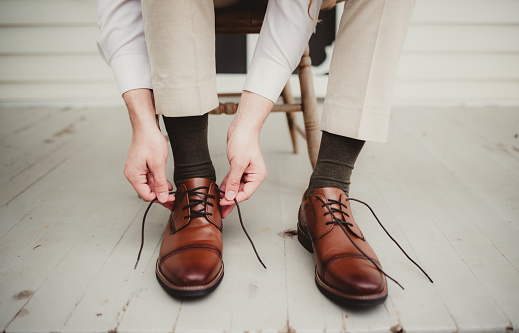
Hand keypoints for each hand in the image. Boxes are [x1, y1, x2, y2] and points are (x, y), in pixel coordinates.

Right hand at [124, 125, 174, 209]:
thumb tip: (162, 197)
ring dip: (160, 188)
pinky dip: (158, 181)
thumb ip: (160, 183)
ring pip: (149, 185)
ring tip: (172, 192)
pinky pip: (149, 178)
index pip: (146, 195)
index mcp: (134, 175)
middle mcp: (133, 174)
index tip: (171, 199)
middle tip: (173, 198)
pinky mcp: (141, 166)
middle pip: (147, 191)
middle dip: (161, 195)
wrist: (146, 127)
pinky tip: (167, 184)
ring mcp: (136, 170)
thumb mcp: (158, 164)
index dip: (159, 199)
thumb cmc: (149, 141)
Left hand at [219, 91, 272, 217]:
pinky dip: (226, 185)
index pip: (246, 193)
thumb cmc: (244, 142)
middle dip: (230, 200)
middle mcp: (253, 175)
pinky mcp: (238, 168)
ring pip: (236, 187)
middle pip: (241, 192)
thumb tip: (231, 196)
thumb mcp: (238, 163)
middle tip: (221, 211)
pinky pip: (232, 180)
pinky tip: (219, 191)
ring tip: (218, 203)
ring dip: (227, 194)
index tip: (224, 203)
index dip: (234, 200)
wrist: (242, 127)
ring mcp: (245, 172)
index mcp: (257, 176)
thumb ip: (234, 181)